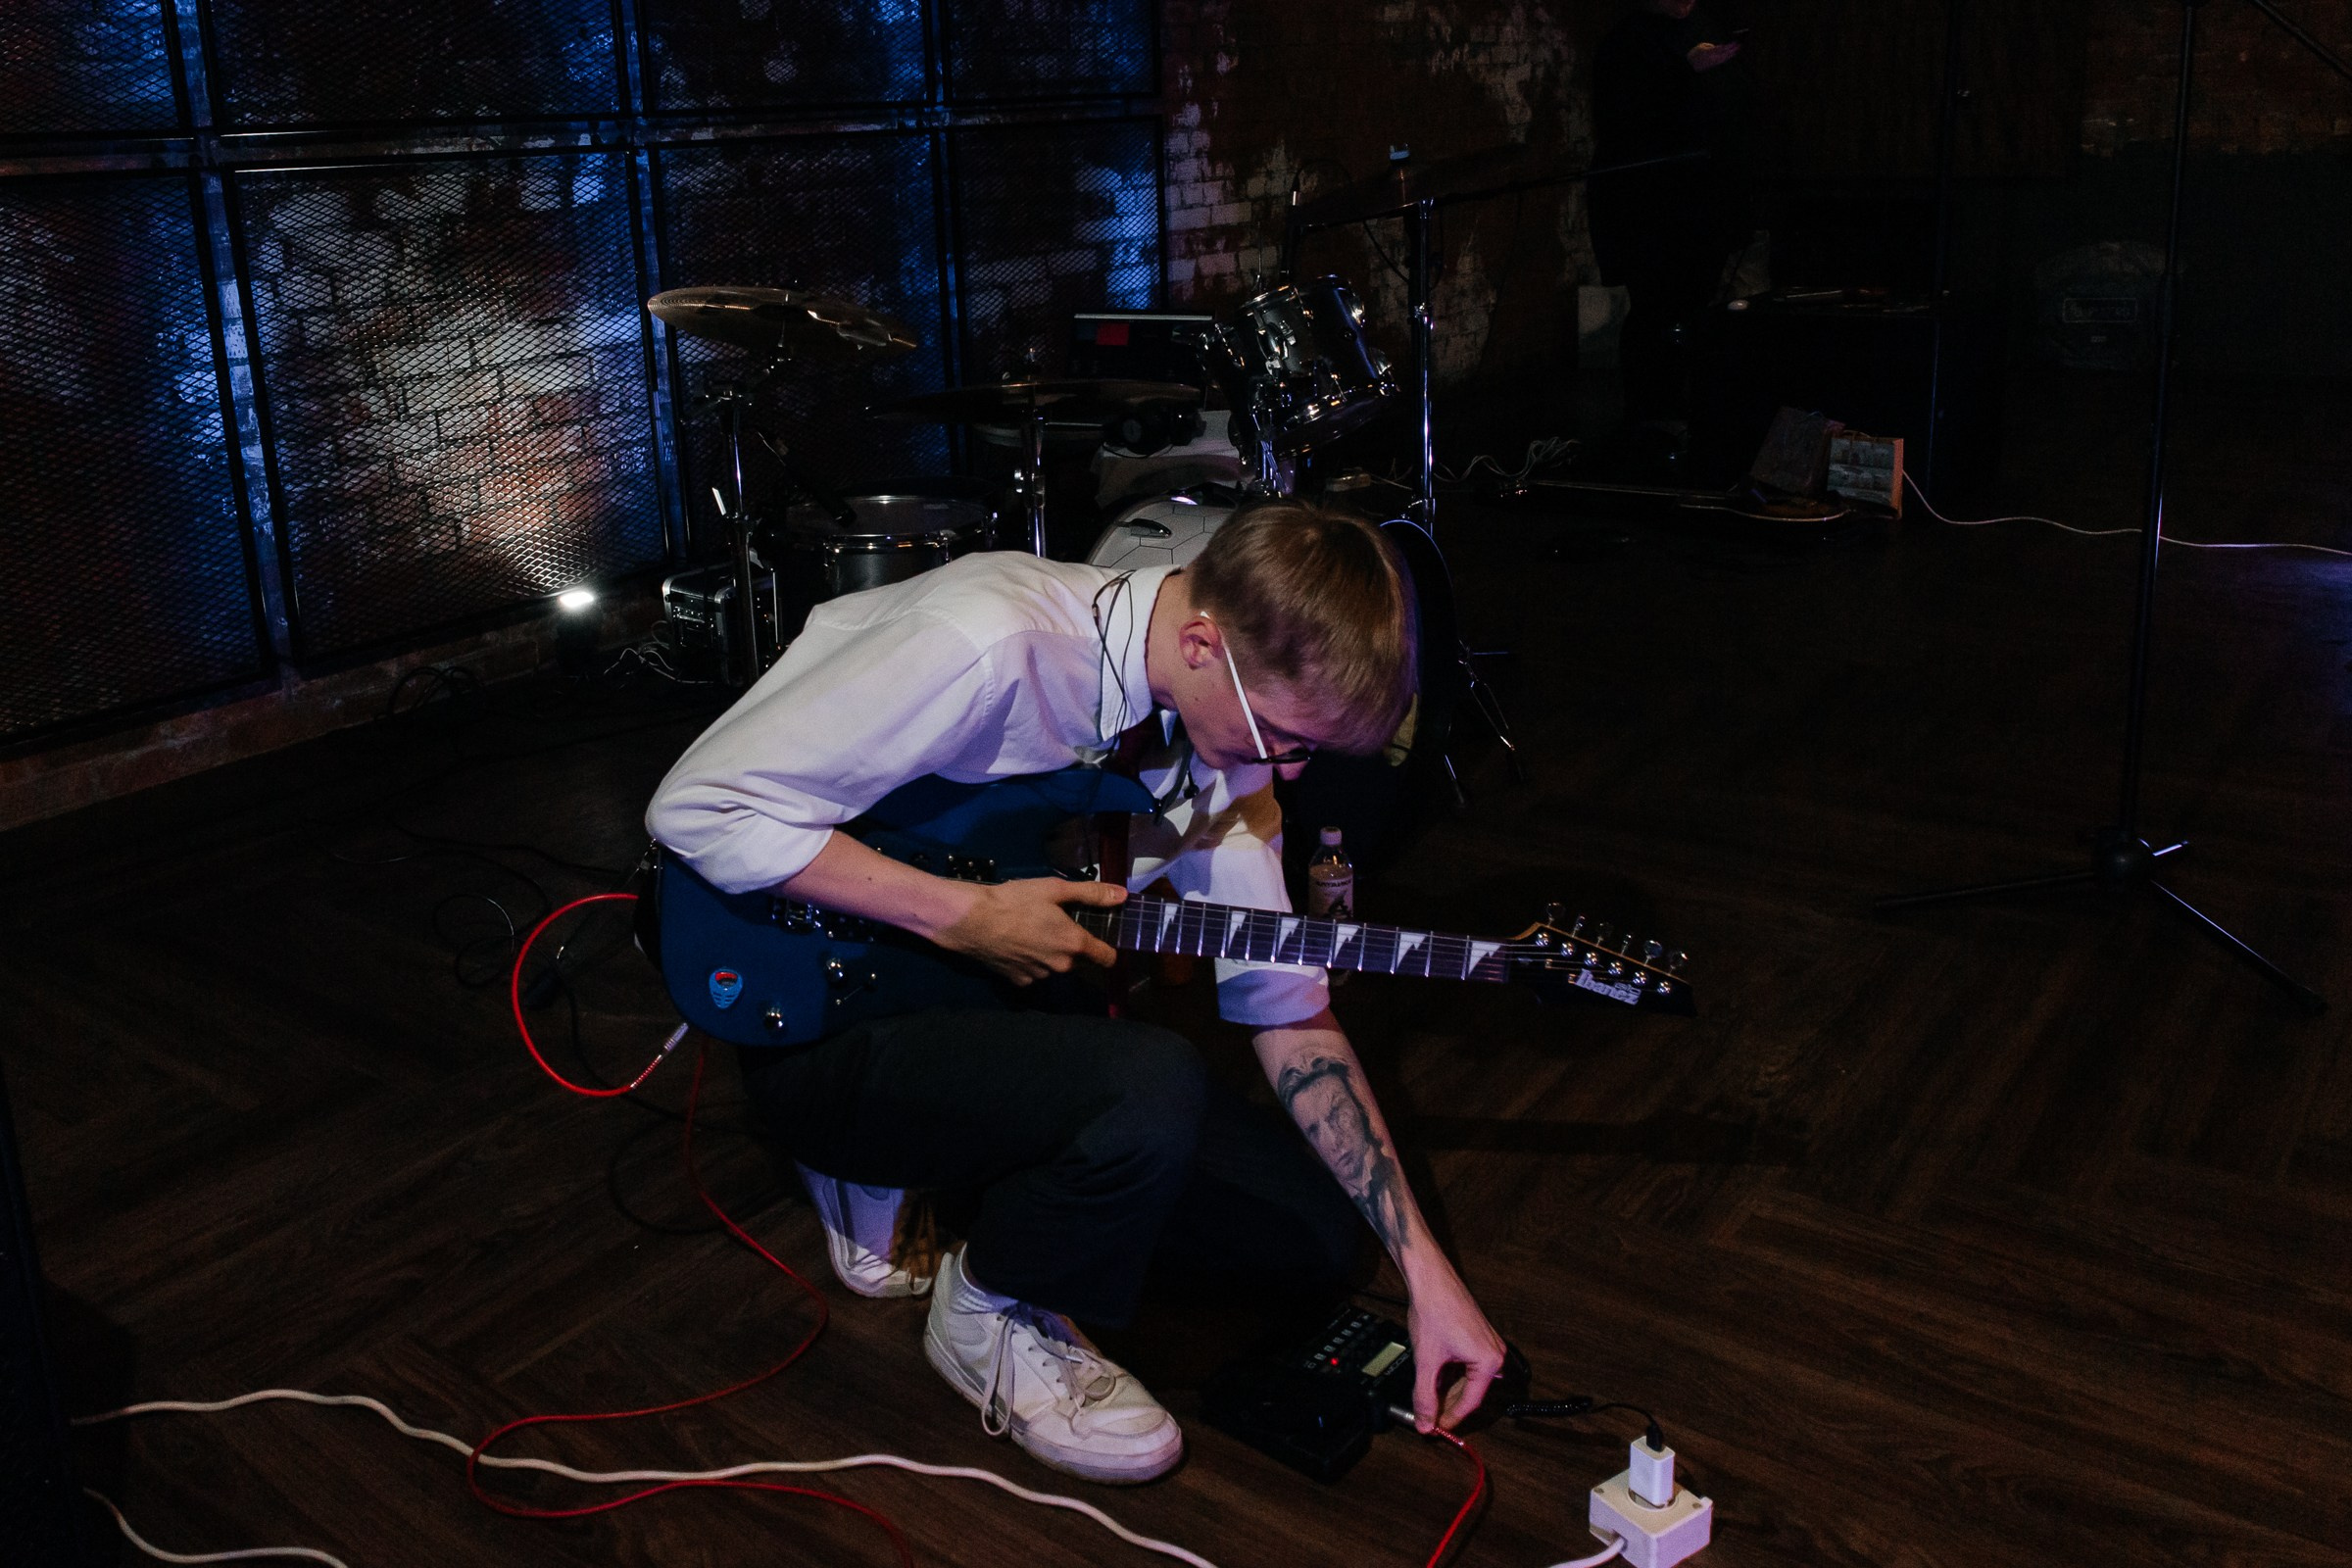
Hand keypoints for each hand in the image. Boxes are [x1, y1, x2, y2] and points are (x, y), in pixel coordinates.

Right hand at [932, 878, 1125, 983]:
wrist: (971, 921)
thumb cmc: (1015, 901)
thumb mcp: (1055, 889)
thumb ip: (1091, 894)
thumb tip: (1122, 895)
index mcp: (1074, 944)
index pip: (1106, 958)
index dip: (1108, 949)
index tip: (1101, 939)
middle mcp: (1061, 966)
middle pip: (1077, 960)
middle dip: (1070, 945)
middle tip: (1053, 923)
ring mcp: (1039, 976)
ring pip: (1054, 966)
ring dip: (1049, 954)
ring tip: (1030, 932)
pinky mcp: (1018, 982)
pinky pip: (1033, 973)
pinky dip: (1029, 962)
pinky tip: (1016, 945)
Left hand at [1405, 1265, 1507, 1432]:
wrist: (1429, 1278)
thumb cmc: (1434, 1310)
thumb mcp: (1426, 1361)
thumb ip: (1424, 1396)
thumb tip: (1425, 1422)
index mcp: (1489, 1360)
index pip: (1471, 1402)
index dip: (1451, 1418)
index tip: (1436, 1428)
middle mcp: (1494, 1352)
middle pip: (1470, 1391)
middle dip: (1447, 1404)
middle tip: (1428, 1416)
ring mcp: (1486, 1343)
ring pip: (1466, 1378)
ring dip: (1446, 1388)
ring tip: (1426, 1397)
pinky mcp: (1476, 1336)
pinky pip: (1465, 1364)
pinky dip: (1449, 1373)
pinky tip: (1433, 1377)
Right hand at [1687, 39, 1740, 69]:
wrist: (1689, 66)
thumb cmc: (1694, 54)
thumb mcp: (1701, 46)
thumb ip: (1711, 46)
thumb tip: (1718, 47)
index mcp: (1709, 52)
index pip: (1722, 48)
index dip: (1729, 45)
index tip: (1735, 41)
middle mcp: (1713, 57)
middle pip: (1725, 53)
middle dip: (1733, 49)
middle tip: (1740, 44)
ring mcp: (1713, 62)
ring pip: (1725, 57)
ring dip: (1732, 53)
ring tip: (1738, 49)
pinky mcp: (1714, 65)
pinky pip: (1723, 60)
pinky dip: (1728, 57)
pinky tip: (1732, 54)